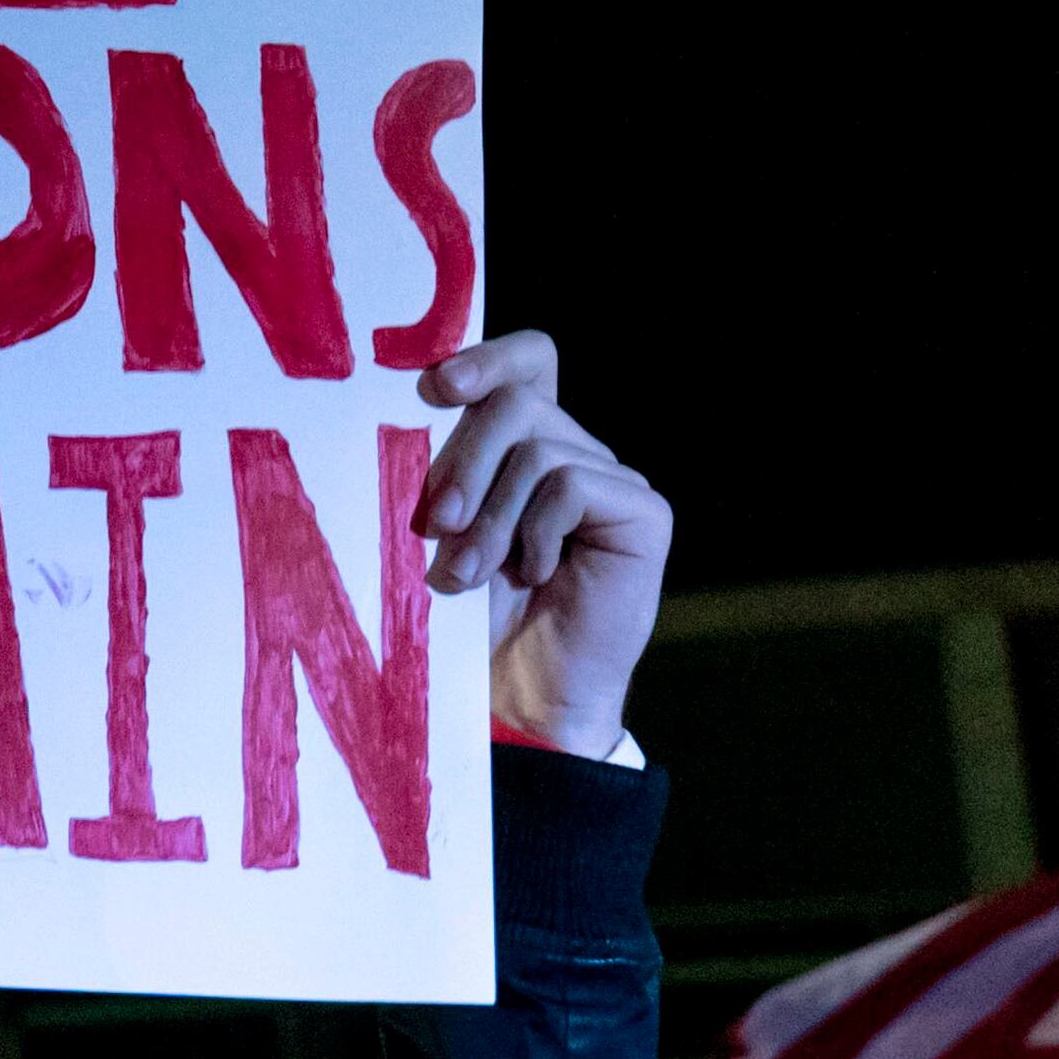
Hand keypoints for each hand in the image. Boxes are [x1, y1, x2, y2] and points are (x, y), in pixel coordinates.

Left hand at [410, 332, 671, 756]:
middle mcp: (578, 454)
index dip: (486, 357)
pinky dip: (534, 532)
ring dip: (489, 516)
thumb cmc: (472, 622)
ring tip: (465, 575)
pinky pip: (572, 484)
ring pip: (538, 448)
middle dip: (462, 460)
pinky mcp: (643, 514)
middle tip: (433, 526)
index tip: (432, 389)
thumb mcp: (444, 535)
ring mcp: (615, 482)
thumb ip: (442, 472)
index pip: (527, 363)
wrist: (519, 700)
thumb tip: (416, 408)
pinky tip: (533, 576)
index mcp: (529, 448)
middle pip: (517, 401)